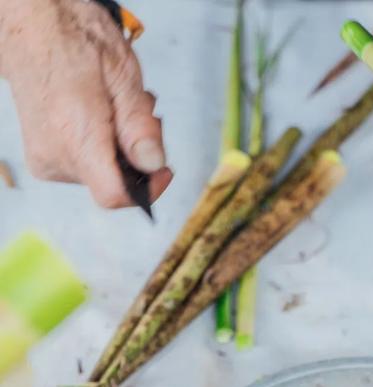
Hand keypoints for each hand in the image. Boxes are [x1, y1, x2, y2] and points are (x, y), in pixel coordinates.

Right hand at [0, 0, 171, 207]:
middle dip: (137, 156)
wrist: (29, 24)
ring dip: (121, 149)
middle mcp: (55, 155)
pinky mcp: (43, 160)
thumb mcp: (121, 73)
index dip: (146, 188)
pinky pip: (86, 167)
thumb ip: (138, 125)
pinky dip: (102, 148)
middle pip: (113, 182)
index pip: (113, 194)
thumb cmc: (71, 36)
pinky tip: (101, 117)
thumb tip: (153, 163)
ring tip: (118, 107)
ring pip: (102, 175)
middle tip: (143, 116)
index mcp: (73, 134)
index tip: (162, 170)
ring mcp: (46, 160)